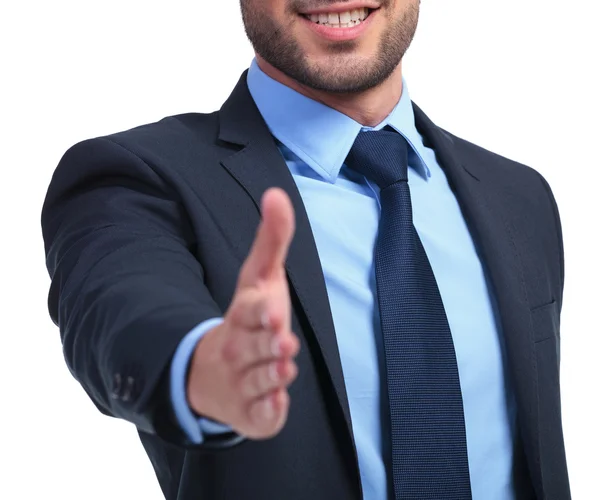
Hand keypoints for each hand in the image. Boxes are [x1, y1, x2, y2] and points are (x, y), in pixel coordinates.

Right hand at [187, 188, 299, 439]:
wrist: (216, 372)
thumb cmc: (250, 318)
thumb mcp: (261, 277)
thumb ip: (272, 239)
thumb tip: (276, 194)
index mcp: (243, 315)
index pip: (249, 311)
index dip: (260, 311)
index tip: (272, 309)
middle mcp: (239, 348)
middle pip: (255, 346)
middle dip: (269, 344)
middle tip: (284, 341)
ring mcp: (243, 381)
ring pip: (260, 379)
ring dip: (273, 375)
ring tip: (286, 367)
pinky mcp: (252, 411)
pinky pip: (261, 414)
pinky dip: (268, 411)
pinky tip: (277, 405)